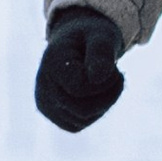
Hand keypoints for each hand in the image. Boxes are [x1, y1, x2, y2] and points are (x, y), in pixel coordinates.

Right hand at [36, 5, 123, 131]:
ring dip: (104, 103)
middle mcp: (43, 88)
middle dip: (108, 95)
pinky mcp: (54, 116)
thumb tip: (98, 77)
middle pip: (82, 110)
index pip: (80, 88)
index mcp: (51, 64)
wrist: (76, 44)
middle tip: (118, 75)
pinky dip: (96, 112)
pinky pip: (79, 124)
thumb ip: (101, 52)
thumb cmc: (90, 38)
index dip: (106, 81)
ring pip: (82, 119)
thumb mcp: (101, 36)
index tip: (115, 66)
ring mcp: (46, 105)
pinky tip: (99, 94)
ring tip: (107, 80)